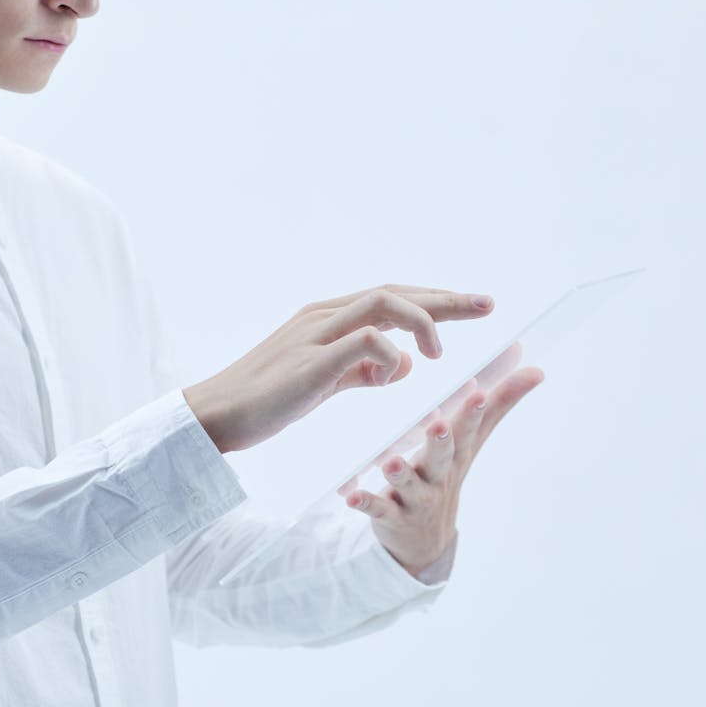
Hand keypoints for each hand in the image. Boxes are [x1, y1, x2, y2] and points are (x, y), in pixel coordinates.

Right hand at [183, 284, 495, 452]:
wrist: (218, 415)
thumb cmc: (267, 400)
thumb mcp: (327, 383)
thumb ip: (365, 371)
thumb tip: (406, 363)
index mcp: (329, 318)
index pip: (392, 297)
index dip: (435, 300)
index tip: (474, 307)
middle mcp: (325, 316)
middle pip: (396, 291)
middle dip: (445, 299)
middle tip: (487, 306)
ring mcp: (316, 334)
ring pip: (383, 303)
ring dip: (421, 320)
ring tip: (440, 351)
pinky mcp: (311, 362)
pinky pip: (363, 341)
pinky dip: (388, 353)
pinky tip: (393, 375)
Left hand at [344, 365, 545, 575]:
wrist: (424, 541)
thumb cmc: (447, 474)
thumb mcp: (472, 443)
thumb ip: (499, 405)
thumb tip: (537, 370)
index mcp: (455, 454)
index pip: (467, 430)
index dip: (472, 413)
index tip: (477, 392)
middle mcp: (437, 475)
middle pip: (441, 457)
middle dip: (441, 440)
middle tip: (437, 424)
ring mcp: (415, 498)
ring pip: (407, 484)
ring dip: (400, 473)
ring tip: (392, 462)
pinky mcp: (390, 516)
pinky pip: (377, 509)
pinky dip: (365, 503)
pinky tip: (351, 498)